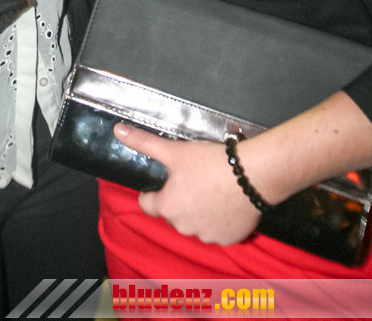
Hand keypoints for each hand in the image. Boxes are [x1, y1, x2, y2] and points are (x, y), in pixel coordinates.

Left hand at [113, 124, 261, 244]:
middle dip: (179, 199)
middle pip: (173, 213)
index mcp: (168, 207)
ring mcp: (207, 236)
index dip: (153, 191)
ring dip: (198, 210)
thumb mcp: (174, 150)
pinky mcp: (229, 239)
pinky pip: (217, 230)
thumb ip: (144, 143)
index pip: (148, 204)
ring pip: (195, 223)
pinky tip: (227, 202)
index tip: (164, 181)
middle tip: (193, 179)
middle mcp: (184, 227)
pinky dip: (219, 219)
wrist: (253, 175)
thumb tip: (117, 131)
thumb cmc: (210, 163)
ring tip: (212, 188)